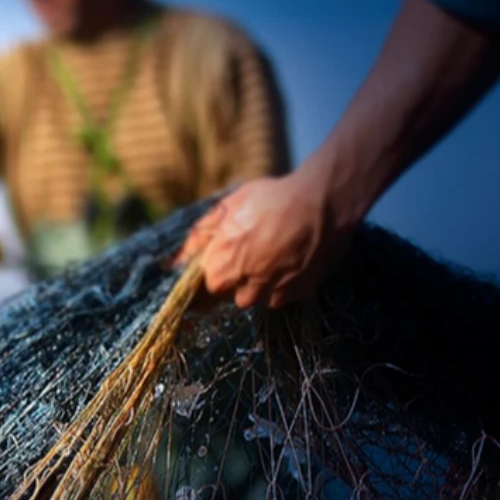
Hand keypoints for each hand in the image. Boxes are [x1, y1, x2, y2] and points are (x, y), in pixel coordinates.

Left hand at [175, 168, 359, 309]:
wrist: (324, 200)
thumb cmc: (272, 198)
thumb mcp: (228, 207)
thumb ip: (200, 236)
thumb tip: (174, 261)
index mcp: (224, 264)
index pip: (208, 287)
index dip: (216, 275)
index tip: (223, 264)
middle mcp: (248, 284)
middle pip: (234, 297)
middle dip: (238, 281)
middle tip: (251, 255)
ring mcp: (277, 290)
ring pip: (261, 300)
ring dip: (261, 286)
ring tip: (272, 258)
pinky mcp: (302, 291)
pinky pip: (285, 297)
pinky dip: (284, 287)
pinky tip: (290, 263)